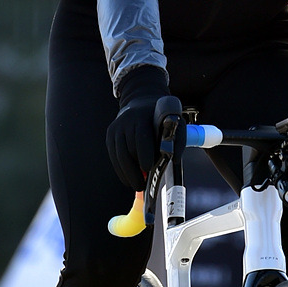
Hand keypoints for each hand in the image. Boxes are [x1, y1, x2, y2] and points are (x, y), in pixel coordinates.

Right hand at [106, 67, 170, 189]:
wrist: (141, 101)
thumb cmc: (161, 116)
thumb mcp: (173, 121)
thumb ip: (177, 139)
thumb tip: (175, 159)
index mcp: (143, 116)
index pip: (141, 137)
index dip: (144, 154)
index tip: (148, 168)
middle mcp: (126, 121)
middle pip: (128, 150)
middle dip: (135, 170)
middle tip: (143, 184)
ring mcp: (116, 128)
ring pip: (119, 156)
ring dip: (128, 173)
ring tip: (137, 185)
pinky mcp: (110, 135)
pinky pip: (114, 156)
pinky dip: (121, 170)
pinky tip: (128, 178)